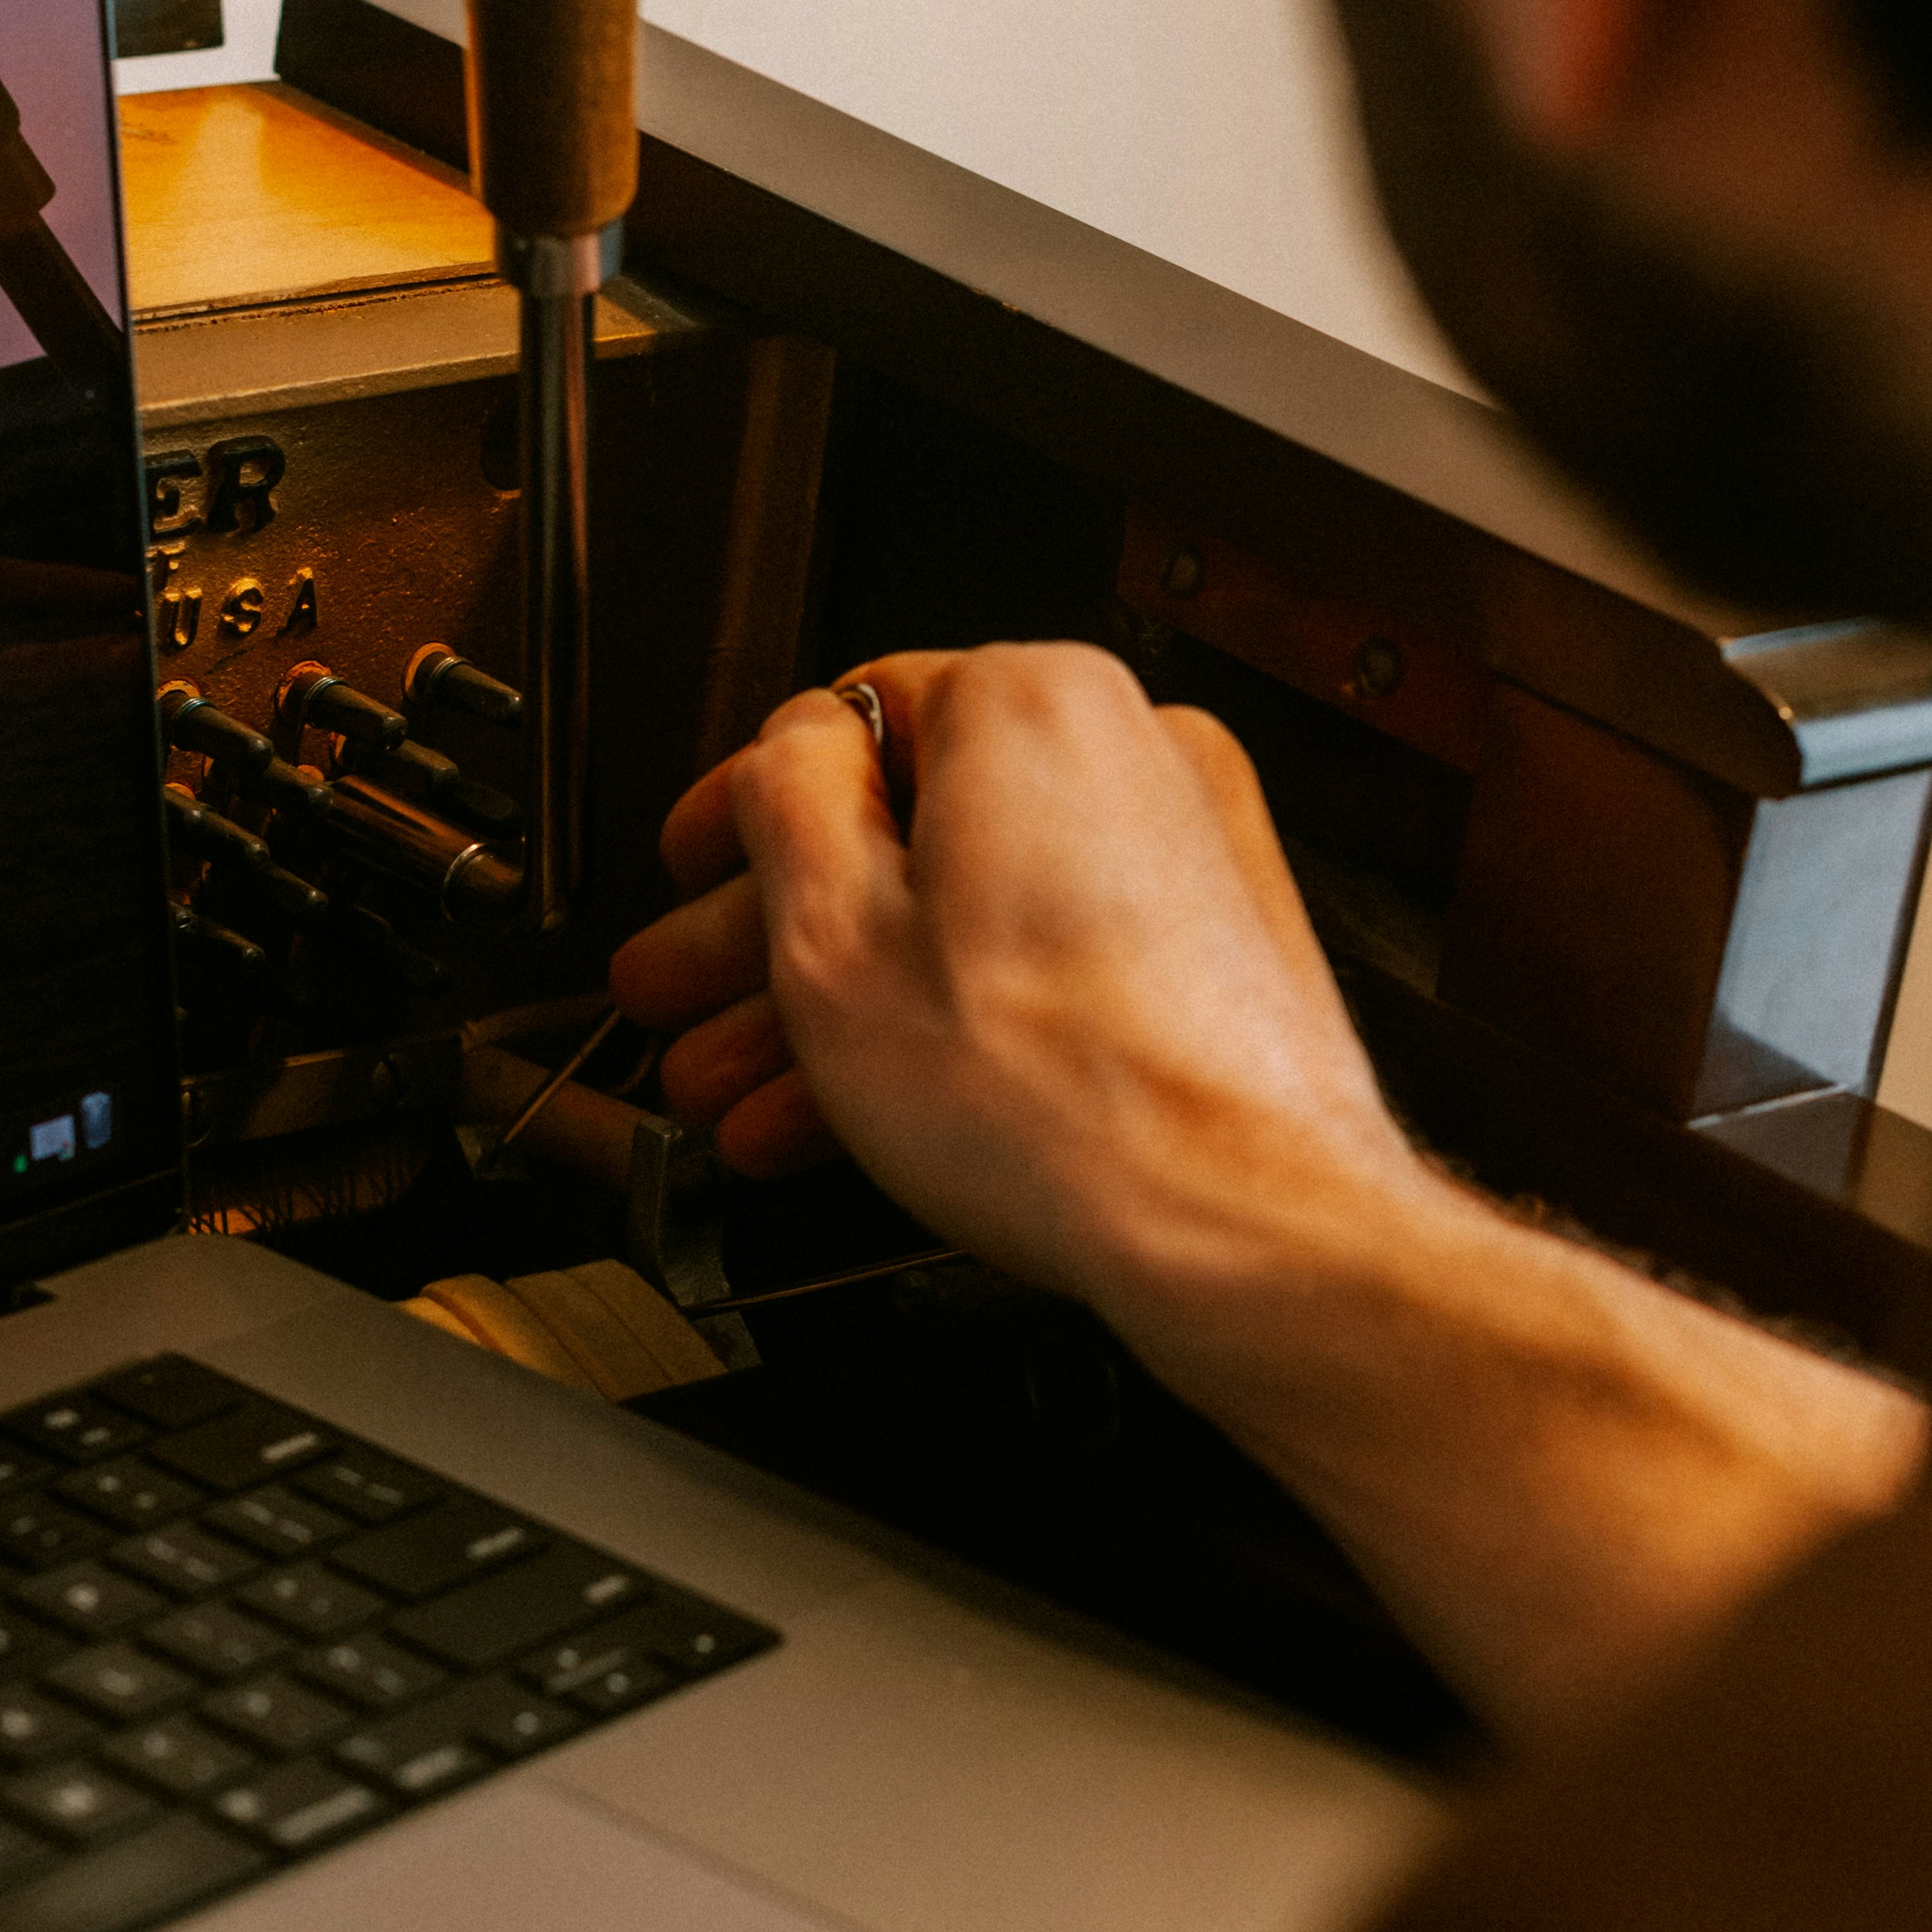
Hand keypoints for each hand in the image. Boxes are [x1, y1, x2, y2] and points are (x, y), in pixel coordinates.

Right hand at [606, 645, 1417, 1332]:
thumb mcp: (834, 938)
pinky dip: (955, 1017)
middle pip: (907, 828)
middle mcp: (1130, 751)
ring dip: (849, 1000)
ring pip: (969, 908)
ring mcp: (1184, 851)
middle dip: (774, 938)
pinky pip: (1045, 957)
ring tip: (744, 1091)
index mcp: (1035, 704)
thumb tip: (787, 752)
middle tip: (690, 1002)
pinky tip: (857, 1113)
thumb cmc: (1063, 1102)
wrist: (1241, 1227)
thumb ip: (782, 802)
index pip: (847, 720)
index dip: (743, 814)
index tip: (694, 870)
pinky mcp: (1212, 947)